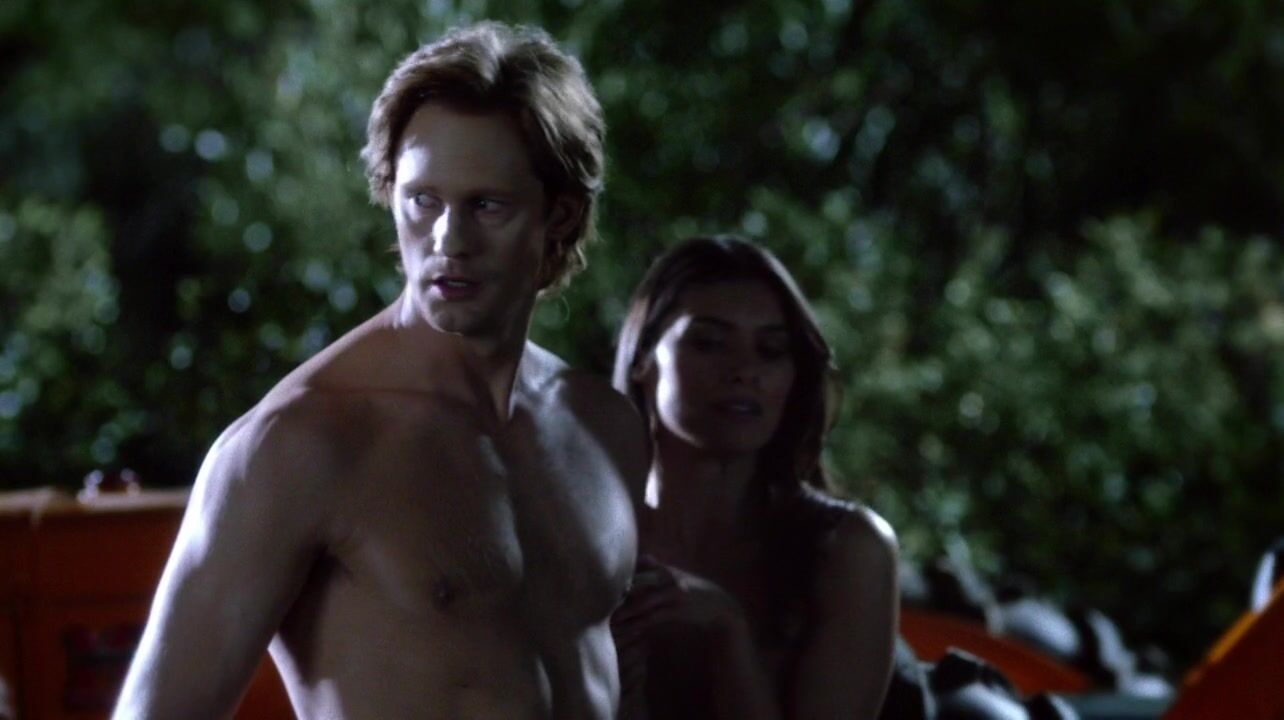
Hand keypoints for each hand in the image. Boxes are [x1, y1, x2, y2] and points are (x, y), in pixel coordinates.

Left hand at [611, 556, 747, 695]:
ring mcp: (672, 593)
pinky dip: (637, 625)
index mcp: (664, 569)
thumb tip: (641, 557)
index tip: (597, 587)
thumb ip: (658, 568)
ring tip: (606, 620)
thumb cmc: (695, 591)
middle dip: (616, 596)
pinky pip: (652, 619)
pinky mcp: (677, 610)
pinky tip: (626, 631)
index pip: (635, 572)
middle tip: (595, 604)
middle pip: (635, 585)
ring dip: (623, 613)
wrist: (720, 606)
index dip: (617, 580)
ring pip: (641, 603)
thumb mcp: (677, 576)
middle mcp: (667, 578)